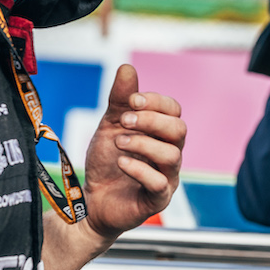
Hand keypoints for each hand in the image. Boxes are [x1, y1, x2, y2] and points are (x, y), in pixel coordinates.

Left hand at [82, 64, 186, 240]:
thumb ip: (121, 100)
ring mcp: (167, 177)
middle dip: (151, 121)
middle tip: (124, 122)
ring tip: (119, 143)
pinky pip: (159, 183)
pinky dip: (139, 169)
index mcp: (162, 134)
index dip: (155, 102)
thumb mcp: (111, 126)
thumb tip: (127, 67)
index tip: (130, 101)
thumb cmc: (106, 163)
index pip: (174, 111)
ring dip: (143, 144)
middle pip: (179, 130)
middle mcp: (170, 154)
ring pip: (172, 156)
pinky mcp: (157, 199)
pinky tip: (121, 163)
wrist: (90, 202)